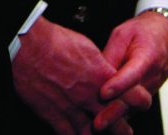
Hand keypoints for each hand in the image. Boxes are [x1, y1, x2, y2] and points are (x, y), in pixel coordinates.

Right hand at [12, 16, 150, 134]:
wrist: (28, 46)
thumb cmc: (54, 41)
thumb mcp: (86, 46)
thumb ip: (100, 64)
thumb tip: (107, 69)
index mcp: (102, 77)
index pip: (134, 97)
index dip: (139, 102)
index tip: (139, 102)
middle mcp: (90, 97)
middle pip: (117, 123)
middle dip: (122, 127)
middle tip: (123, 128)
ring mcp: (73, 109)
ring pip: (95, 134)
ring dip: (101, 134)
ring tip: (101, 132)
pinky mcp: (55, 116)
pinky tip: (79, 134)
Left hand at [93, 12, 167, 130]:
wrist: (167, 36)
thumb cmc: (142, 32)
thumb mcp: (123, 33)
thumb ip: (111, 52)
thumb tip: (95, 70)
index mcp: (147, 57)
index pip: (132, 74)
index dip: (118, 85)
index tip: (102, 94)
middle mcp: (151, 77)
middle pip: (133, 99)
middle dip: (114, 113)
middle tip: (97, 123)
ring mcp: (151, 89)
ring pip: (133, 107)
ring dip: (116, 118)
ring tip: (97, 128)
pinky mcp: (146, 95)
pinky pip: (133, 107)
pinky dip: (120, 115)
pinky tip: (104, 122)